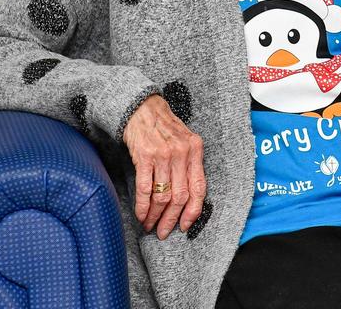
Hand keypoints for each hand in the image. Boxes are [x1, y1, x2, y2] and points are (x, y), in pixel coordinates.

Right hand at [122, 94, 205, 239]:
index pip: (199, 187)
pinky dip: (142, 206)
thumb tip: (187, 197)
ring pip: (162, 195)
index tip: (185, 226)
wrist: (143, 109)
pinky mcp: (145, 156)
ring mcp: (164, 155)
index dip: (193, 210)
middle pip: (180, 196)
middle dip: (171, 219)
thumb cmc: (165, 128)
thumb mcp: (185, 141)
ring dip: (155, 215)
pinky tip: (140, 215)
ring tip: (149, 225)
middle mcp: (182, 153)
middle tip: (163, 232)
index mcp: (196, 150)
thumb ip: (189, 164)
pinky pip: (145, 188)